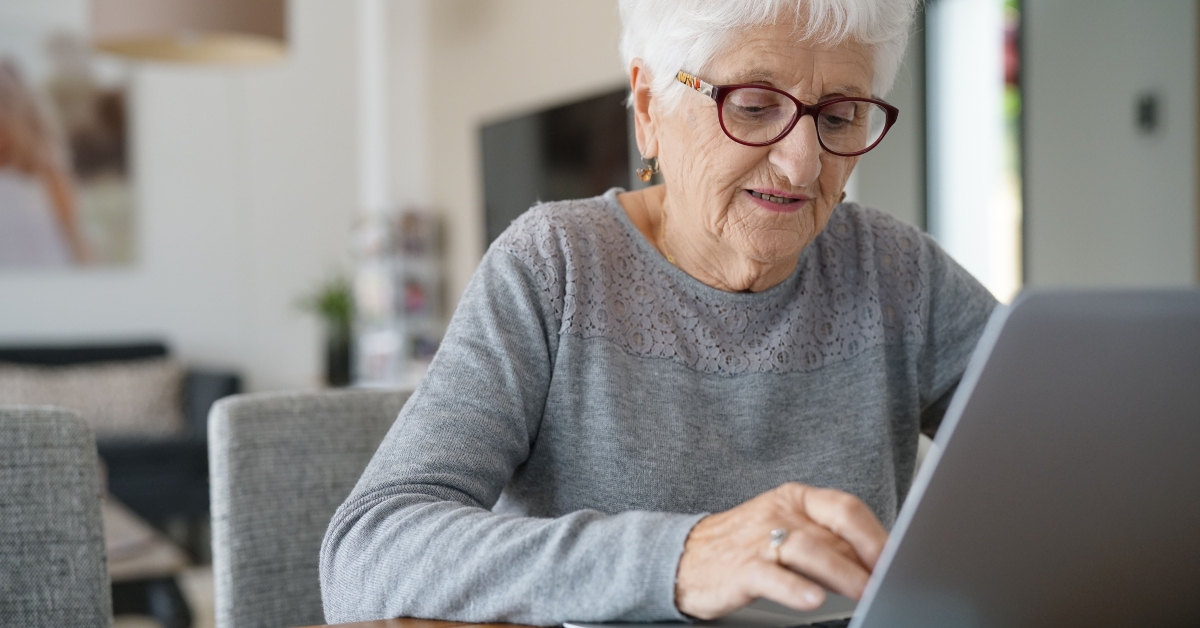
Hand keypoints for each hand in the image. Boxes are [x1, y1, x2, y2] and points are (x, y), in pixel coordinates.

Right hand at [674, 482, 888, 618]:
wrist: (682, 557)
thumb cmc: (743, 546)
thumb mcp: (786, 531)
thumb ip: (828, 541)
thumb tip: (877, 562)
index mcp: (795, 499)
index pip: (845, 508)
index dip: (876, 533)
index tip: (900, 557)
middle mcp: (779, 514)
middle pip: (833, 532)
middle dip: (867, 558)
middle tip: (891, 579)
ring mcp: (758, 540)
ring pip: (808, 550)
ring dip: (842, 572)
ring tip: (866, 592)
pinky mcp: (740, 568)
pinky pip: (771, 576)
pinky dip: (794, 588)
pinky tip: (813, 600)